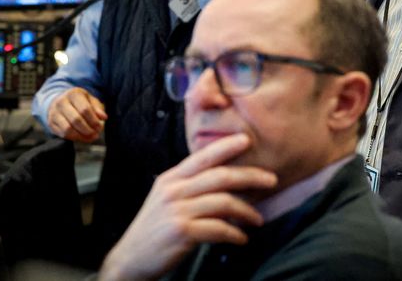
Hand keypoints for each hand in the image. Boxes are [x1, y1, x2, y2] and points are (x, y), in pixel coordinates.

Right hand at [46, 87, 106, 142]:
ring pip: (68, 129)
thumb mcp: (90, 100)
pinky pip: (63, 134)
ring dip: (81, 136)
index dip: (93, 120)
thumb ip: (97, 108)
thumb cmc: (79, 102)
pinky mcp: (51, 123)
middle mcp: (61, 102)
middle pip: (76, 120)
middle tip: (96, 134)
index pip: (85, 109)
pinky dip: (74, 138)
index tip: (100, 127)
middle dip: (88, 129)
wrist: (60, 102)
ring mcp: (54, 113)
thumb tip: (104, 117)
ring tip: (90, 137)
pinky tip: (82, 137)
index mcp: (73, 94)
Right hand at [98, 133, 276, 280]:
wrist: (130, 260)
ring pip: (224, 202)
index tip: (246, 140)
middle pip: (220, 176)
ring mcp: (177, 211)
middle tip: (271, 180)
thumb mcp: (165, 199)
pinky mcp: (182, 232)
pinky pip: (219, 228)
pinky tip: (241, 238)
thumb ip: (189, 186)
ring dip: (247, 211)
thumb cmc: (153, 230)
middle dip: (250, 176)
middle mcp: (174, 191)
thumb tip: (222, 179)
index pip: (202, 156)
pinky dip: (235, 234)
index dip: (226, 147)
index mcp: (171, 179)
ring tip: (257, 219)